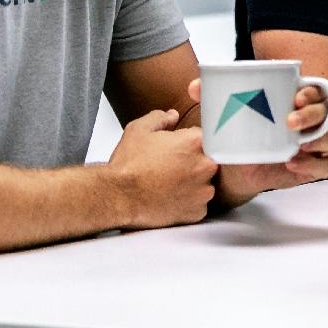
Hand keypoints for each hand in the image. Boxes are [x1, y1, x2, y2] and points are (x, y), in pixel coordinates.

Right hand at [107, 108, 217, 227]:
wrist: (116, 196)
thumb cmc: (127, 164)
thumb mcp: (139, 130)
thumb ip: (160, 118)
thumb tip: (173, 115)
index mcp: (196, 142)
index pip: (206, 136)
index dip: (192, 142)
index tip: (181, 148)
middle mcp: (206, 165)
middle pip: (211, 159)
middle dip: (196, 161)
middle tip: (175, 167)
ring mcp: (204, 190)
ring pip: (208, 183)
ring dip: (195, 182)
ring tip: (172, 184)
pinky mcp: (198, 211)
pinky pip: (201, 204)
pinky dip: (190, 202)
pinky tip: (173, 198)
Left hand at [187, 79, 327, 207]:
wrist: (237, 164)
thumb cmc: (241, 131)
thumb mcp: (227, 113)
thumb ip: (213, 97)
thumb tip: (195, 87)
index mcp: (298, 99)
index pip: (317, 90)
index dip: (312, 92)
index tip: (295, 97)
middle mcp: (313, 120)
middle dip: (314, 115)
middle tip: (290, 121)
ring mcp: (317, 143)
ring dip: (326, 138)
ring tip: (302, 144)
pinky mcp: (314, 165)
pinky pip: (326, 165)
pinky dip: (314, 165)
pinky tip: (293, 163)